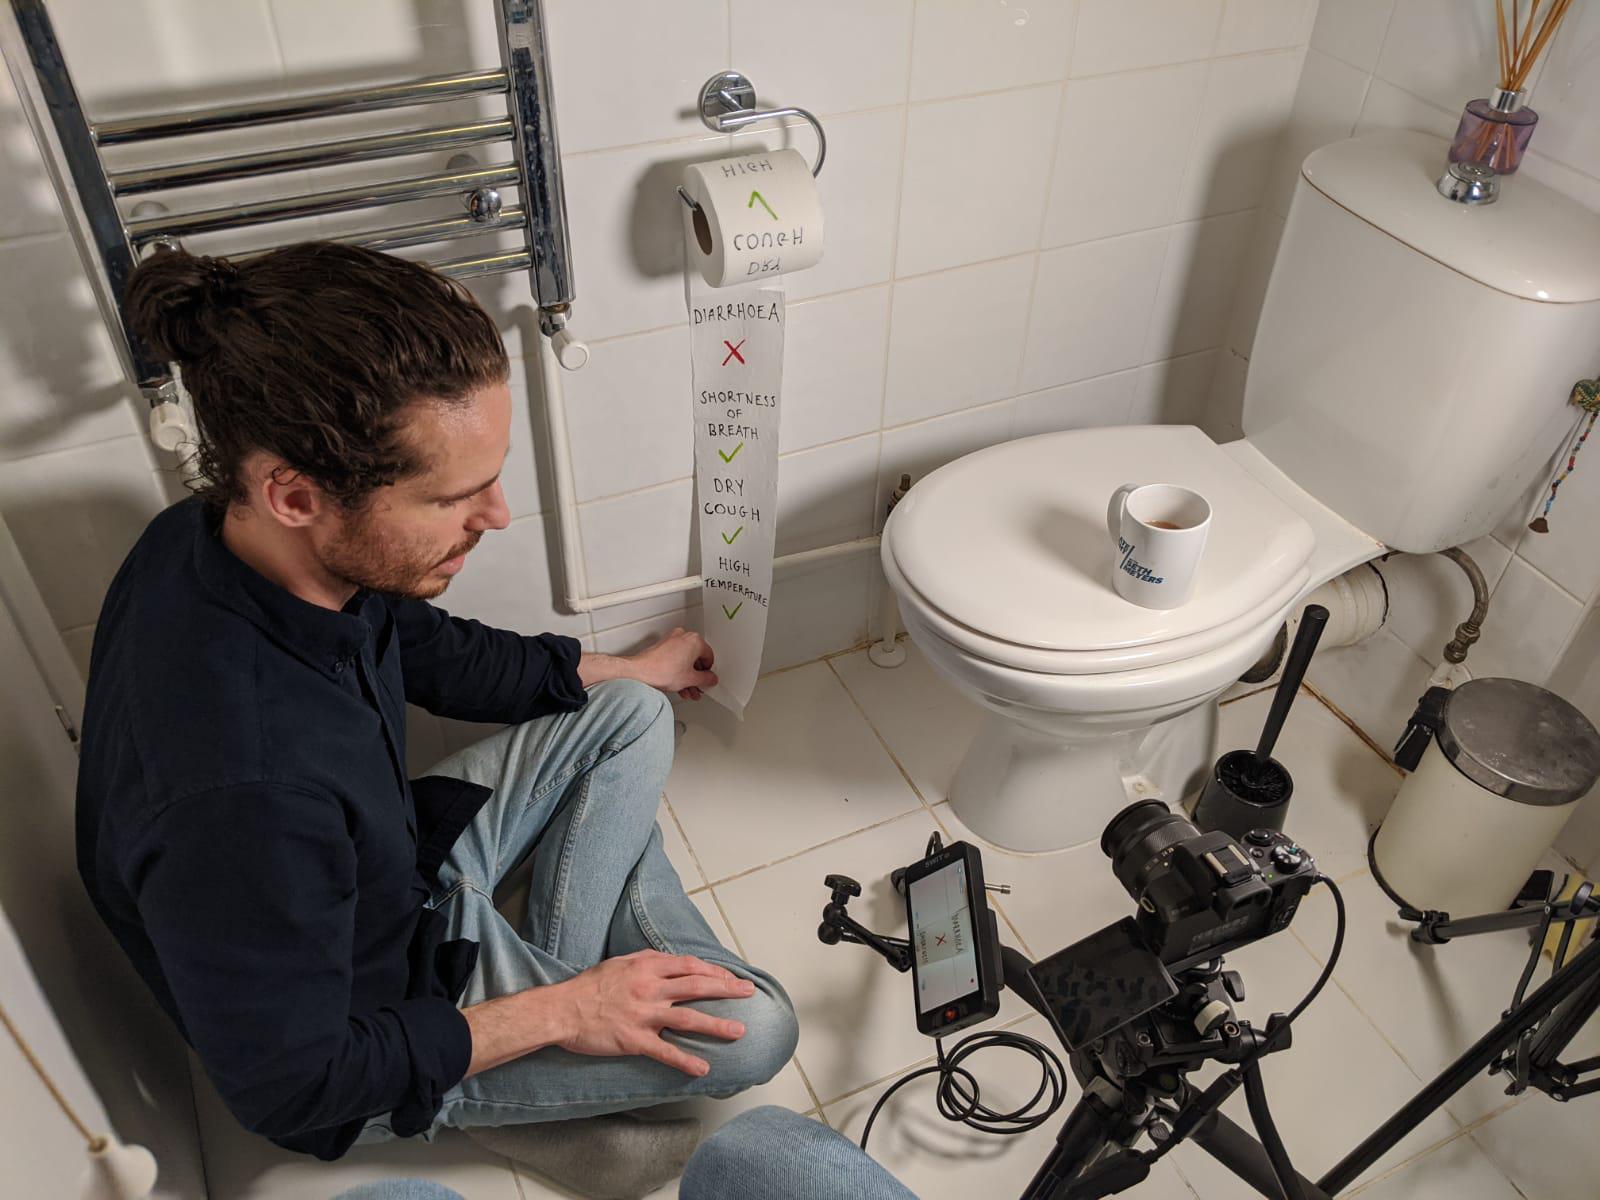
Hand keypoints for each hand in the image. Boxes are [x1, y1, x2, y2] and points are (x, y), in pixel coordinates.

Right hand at [553, 950, 753, 1075]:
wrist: (562, 1009)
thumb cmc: (590, 985)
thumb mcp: (622, 962)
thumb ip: (649, 961)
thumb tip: (674, 962)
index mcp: (647, 967)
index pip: (690, 966)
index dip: (714, 970)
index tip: (730, 977)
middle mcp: (650, 988)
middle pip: (698, 986)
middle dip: (727, 989)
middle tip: (748, 993)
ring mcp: (644, 1015)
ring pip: (689, 1019)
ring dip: (717, 1026)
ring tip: (739, 1031)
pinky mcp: (634, 1040)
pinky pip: (665, 1052)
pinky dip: (685, 1061)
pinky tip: (703, 1068)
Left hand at [630, 627, 717, 700]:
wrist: (639, 673)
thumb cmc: (661, 671)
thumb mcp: (691, 679)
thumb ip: (706, 679)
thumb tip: (710, 679)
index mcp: (695, 640)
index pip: (709, 657)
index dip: (708, 672)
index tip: (706, 680)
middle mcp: (684, 636)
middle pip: (696, 658)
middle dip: (696, 676)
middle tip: (696, 686)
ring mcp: (672, 640)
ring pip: (685, 659)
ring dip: (687, 675)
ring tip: (687, 689)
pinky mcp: (662, 646)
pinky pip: (676, 658)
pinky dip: (678, 670)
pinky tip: (678, 684)